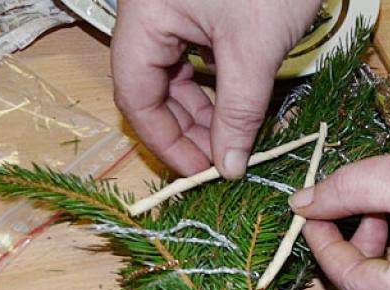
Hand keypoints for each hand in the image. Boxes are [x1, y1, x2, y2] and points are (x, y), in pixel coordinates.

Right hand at [111, 0, 320, 176]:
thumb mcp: (254, 52)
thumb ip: (239, 113)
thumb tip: (228, 168)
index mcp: (145, 17)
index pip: (135, 95)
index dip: (164, 141)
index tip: (198, 174)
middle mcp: (153, 15)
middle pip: (153, 88)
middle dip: (187, 130)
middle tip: (221, 164)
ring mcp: (179, 12)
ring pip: (179, 77)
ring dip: (205, 114)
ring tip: (235, 145)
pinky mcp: (208, 12)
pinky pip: (201, 61)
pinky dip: (218, 91)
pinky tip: (240, 114)